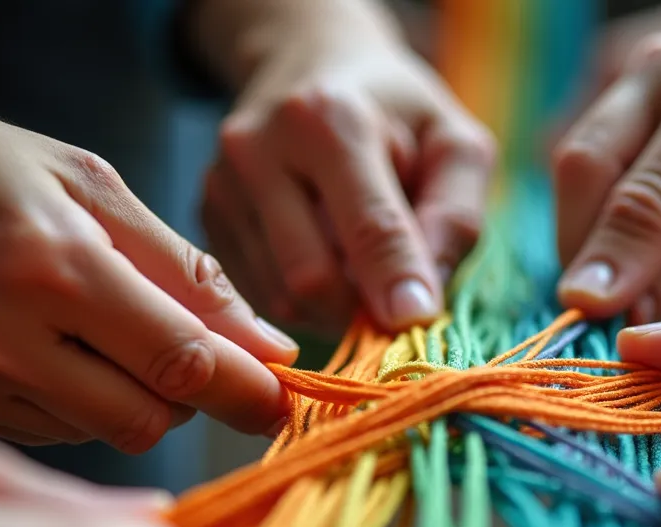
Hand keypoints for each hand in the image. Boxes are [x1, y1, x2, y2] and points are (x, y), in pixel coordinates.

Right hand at [0, 72, 295, 450]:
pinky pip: (48, 433)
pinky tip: (48, 350)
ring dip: (131, 395)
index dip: (247, 390)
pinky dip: (76, 403)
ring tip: (96, 330)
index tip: (282, 398)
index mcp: (49, 263)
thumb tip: (268, 347)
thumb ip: (186, 270)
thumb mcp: (87, 182)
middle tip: (182, 346)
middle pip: (149, 417)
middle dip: (190, 393)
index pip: (181, 360)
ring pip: (101, 431)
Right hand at [197, 1, 494, 332]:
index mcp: (330, 118)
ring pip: (280, 296)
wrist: (311, 65)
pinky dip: (301, 302)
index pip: (367, 227)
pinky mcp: (205, 215)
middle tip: (396, 307)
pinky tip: (324, 264)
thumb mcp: (453, 142)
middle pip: (311, 276)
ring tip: (360, 269)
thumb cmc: (396, 111)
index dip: (396, 285)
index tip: (418, 326)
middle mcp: (260, 147)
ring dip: (333, 311)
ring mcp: (221, 183)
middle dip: (361, 309)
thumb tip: (419, 304)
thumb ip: (455, 216)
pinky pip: (256, 294)